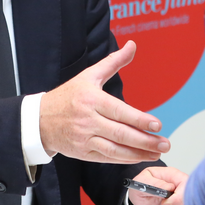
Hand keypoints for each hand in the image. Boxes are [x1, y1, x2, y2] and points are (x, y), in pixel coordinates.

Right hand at [39, 41, 168, 163]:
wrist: (40, 120)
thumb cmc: (68, 96)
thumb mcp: (89, 75)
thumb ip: (113, 62)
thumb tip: (133, 45)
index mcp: (91, 99)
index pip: (119, 111)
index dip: (139, 119)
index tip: (157, 124)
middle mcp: (88, 120)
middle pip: (120, 133)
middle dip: (145, 140)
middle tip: (165, 143)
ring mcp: (84, 139)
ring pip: (115, 150)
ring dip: (138, 153)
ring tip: (157, 152)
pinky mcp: (83, 153)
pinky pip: (107, 158)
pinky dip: (124, 160)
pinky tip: (139, 157)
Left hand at [127, 165, 187, 204]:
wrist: (138, 199)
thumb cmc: (140, 187)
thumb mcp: (142, 182)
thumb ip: (154, 183)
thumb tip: (169, 187)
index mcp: (170, 173)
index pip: (184, 181)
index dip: (178, 193)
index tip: (167, 202)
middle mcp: (178, 182)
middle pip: (190, 191)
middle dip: (180, 201)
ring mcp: (180, 193)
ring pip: (189, 201)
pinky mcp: (179, 203)